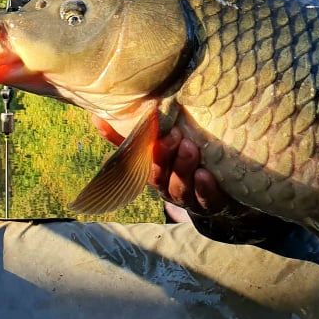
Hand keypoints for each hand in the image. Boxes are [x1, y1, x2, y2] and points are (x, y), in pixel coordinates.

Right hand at [90, 115, 231, 215]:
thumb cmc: (185, 166)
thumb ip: (141, 134)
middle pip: (158, 175)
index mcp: (153, 172)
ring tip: (189, 147)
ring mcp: (187, 197)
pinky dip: (204, 187)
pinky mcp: (209, 203)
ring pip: (180, 187)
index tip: (126, 122)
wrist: (216, 197)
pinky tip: (205, 174)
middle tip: (172, 135)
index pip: (134, 160)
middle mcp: (166, 186)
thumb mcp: (166, 149)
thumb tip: (101, 115)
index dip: (126, 146)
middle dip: (163, 156)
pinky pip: (204, 198)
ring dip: (183, 167)